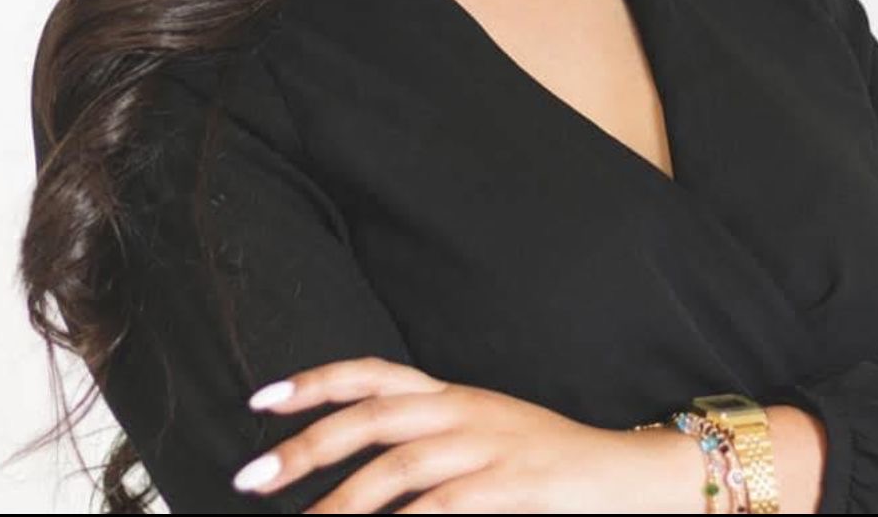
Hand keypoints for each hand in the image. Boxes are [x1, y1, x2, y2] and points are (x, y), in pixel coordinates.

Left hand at [233, 355, 693, 512]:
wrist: (625, 473)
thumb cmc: (545, 462)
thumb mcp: (483, 435)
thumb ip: (427, 438)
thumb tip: (355, 468)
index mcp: (453, 395)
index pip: (374, 373)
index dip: (316, 381)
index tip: (260, 401)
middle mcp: (463, 411)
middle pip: (372, 417)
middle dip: (307, 446)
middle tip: (252, 477)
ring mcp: (488, 447)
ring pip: (397, 466)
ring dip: (340, 501)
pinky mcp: (512, 485)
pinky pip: (443, 506)